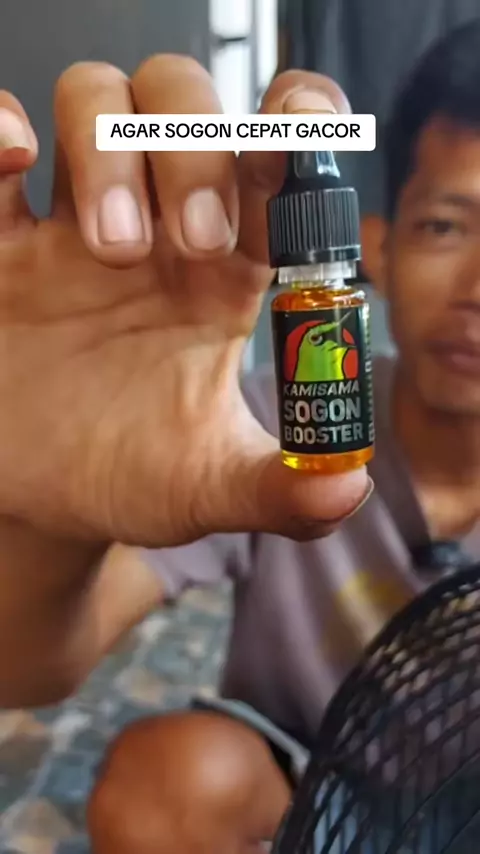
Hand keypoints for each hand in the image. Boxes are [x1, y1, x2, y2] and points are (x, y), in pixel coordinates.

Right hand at [0, 59, 369, 547]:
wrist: (38, 499)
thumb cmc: (127, 476)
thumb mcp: (207, 487)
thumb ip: (277, 488)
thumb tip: (345, 487)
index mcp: (221, 275)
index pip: (271, 165)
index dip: (295, 128)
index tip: (299, 143)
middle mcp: (155, 232)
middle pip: (186, 108)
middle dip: (198, 151)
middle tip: (197, 244)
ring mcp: (71, 227)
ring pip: (98, 101)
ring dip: (111, 147)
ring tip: (110, 245)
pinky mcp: (1, 245)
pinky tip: (15, 161)